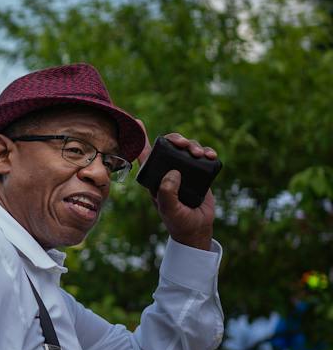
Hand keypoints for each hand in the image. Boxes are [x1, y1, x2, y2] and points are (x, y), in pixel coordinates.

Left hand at [147, 132, 216, 250]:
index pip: (146, 154)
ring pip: (187, 149)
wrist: (197, 228)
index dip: (142, 138)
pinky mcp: (199, 173)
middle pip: (170, 146)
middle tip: (184, 144)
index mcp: (155, 176)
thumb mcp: (168, 208)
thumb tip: (173, 172)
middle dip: (176, 139)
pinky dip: (207, 152)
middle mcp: (168, 170)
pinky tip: (211, 155)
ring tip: (200, 153)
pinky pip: (203, 157)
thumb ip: (167, 191)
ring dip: (194, 145)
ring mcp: (184, 171)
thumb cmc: (177, 219)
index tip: (138, 121)